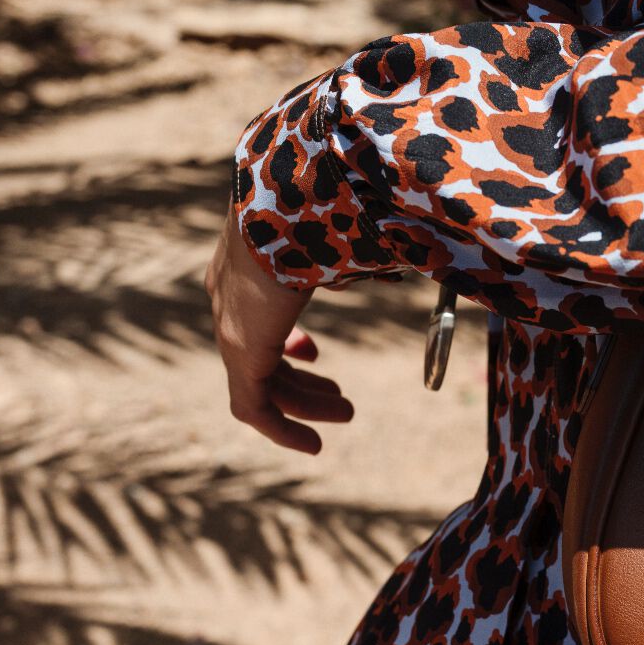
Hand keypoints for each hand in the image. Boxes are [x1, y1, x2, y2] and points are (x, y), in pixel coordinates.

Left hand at [206, 213, 353, 453]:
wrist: (291, 197)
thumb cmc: (329, 205)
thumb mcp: (351, 233)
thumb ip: (368, 254)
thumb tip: (412, 257)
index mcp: (250, 264)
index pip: (258, 313)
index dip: (287, 341)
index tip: (314, 353)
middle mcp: (231, 295)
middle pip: (260, 352)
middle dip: (299, 379)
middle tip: (341, 399)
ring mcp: (231, 323)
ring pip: (260, 382)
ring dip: (304, 403)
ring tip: (347, 413)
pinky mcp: (238, 348)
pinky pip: (252, 406)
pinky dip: (281, 429)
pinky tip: (312, 446)